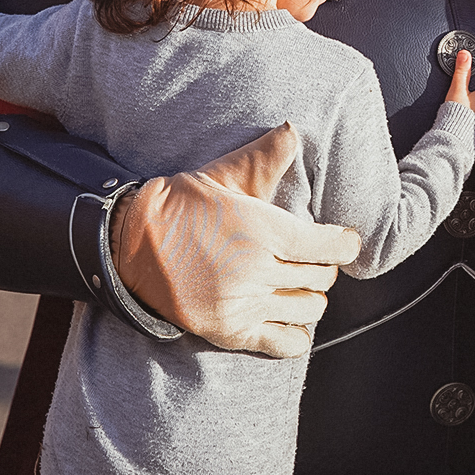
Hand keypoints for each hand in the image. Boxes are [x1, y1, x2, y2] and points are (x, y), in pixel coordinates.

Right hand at [112, 125, 361, 357]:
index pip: (329, 247)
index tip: (343, 239)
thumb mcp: (223, 175)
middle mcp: (257, 271)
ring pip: (308, 309)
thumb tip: (293, 130)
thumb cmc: (181, 205)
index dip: (344, 244)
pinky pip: (284, 344)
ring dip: (310, 296)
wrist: (129, 246)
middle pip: (322, 278)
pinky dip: (296, 334)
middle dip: (324, 266)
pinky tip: (288, 317)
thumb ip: (264, 158)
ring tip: (297, 283)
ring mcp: (243, 305)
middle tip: (312, 257)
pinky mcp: (229, 331)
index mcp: (263, 231)